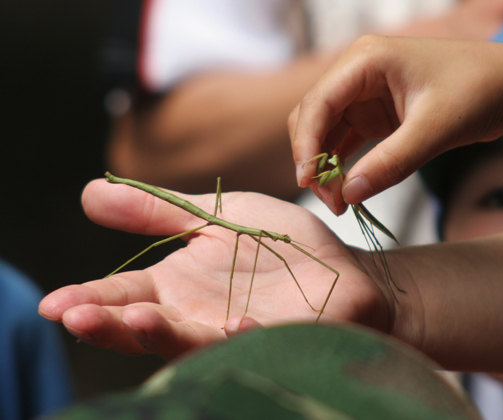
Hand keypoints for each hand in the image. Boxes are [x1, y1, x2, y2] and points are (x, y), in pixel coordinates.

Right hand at [39, 179, 390, 359]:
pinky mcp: (278, 340)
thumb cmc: (278, 245)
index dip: (89, 298)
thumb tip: (88, 193)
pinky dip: (243, 338)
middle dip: (109, 324)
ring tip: (136, 318)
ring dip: (161, 334)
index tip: (54, 302)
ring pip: (190, 343)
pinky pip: (256, 344)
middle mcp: (199, 316)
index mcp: (178, 286)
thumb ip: (157, 211)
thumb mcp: (215, 216)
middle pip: (145, 325)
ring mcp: (236, 333)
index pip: (123, 294)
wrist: (339, 266)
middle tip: (76, 317)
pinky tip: (238, 325)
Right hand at [289, 36, 502, 213]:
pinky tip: (347, 190)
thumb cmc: (478, 92)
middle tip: (330, 200)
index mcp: (367, 59)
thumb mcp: (434, 129)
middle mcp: (358, 73)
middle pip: (314, 117)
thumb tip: (349, 194)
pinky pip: (345, 141)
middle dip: (314, 158)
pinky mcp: (375, 114)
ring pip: (325, 132)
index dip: (306, 143)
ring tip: (339, 202)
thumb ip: (391, 163)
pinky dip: (341, 165)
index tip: (307, 181)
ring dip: (326, 166)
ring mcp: (365, 94)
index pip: (319, 101)